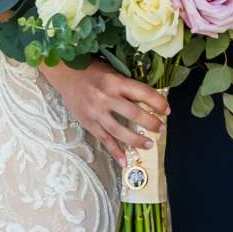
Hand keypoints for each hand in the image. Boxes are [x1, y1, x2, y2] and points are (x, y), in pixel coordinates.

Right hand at [42, 60, 168, 167]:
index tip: (167, 110)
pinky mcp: (88, 123)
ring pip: (119, 130)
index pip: (142, 92)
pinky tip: (124, 161)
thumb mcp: (112, 72)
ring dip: (136, 139)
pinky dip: (114, 151)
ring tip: (148, 144)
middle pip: (133, 113)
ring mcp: (96, 112)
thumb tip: (148, 100)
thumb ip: (127, 86)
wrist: (65, 74)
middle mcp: (106, 97)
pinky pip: (103, 139)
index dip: (158, 102)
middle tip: (161, 128)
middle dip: (150, 122)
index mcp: (115, 82)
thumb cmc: (92, 71)